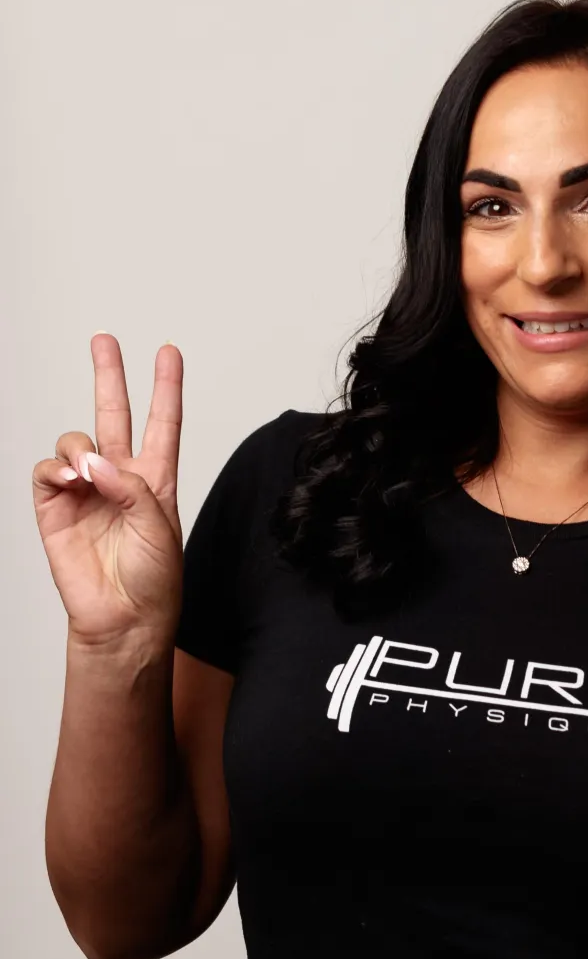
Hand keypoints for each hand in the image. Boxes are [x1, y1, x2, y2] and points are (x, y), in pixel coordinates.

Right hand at [32, 333, 184, 647]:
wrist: (124, 619)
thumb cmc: (153, 580)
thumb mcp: (161, 526)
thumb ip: (132, 487)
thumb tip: (93, 462)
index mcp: (155, 480)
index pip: (162, 423)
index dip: (166, 387)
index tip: (169, 351)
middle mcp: (119, 479)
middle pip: (113, 414)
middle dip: (108, 376)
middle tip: (103, 340)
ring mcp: (86, 491)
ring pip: (75, 442)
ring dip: (78, 447)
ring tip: (86, 472)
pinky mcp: (55, 508)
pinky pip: (47, 471)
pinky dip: (55, 468)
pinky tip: (69, 480)